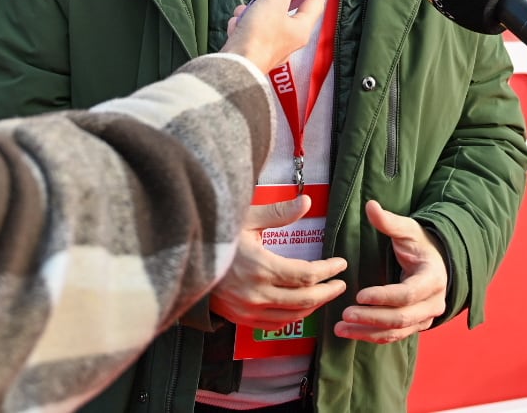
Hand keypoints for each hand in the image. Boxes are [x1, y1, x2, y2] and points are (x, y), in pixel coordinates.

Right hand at [208, 195, 347, 329]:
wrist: (184, 260)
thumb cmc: (216, 236)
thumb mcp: (245, 219)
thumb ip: (278, 213)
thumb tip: (307, 202)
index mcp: (260, 267)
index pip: (306, 275)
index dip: (328, 270)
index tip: (340, 263)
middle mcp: (256, 293)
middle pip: (305, 299)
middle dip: (328, 292)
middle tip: (341, 283)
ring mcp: (248, 309)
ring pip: (292, 315)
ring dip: (314, 306)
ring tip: (326, 293)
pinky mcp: (240, 318)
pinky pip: (275, 324)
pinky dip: (294, 316)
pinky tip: (301, 306)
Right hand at [222, 0, 330, 73]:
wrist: (234, 66)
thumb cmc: (258, 39)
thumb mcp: (275, 0)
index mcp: (300, 30)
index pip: (315, 4)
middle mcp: (288, 40)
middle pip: (286, 8)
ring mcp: (270, 45)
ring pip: (264, 17)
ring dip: (253, 10)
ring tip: (246, 11)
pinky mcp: (252, 49)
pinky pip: (249, 28)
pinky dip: (242, 23)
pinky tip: (237, 26)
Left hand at [334, 200, 446, 342]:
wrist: (437, 262)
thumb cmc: (420, 245)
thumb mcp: (408, 230)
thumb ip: (389, 222)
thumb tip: (370, 205)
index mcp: (433, 278)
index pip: (408, 294)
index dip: (384, 297)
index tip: (359, 295)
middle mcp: (434, 302)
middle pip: (402, 318)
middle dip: (372, 318)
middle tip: (345, 314)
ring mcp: (426, 318)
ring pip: (396, 332)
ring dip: (367, 332)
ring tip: (340, 328)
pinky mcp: (415, 326)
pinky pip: (393, 336)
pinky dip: (371, 336)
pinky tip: (350, 332)